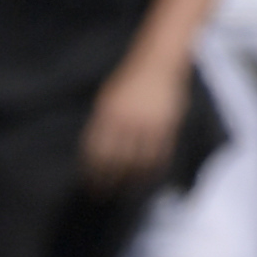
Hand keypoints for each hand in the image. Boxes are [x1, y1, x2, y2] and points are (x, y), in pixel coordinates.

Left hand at [80, 52, 188, 192]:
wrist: (159, 62)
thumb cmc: (130, 80)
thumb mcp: (107, 97)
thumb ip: (101, 122)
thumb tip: (93, 151)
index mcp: (108, 113)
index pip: (96, 150)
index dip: (92, 169)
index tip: (89, 183)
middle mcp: (127, 120)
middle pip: (115, 160)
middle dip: (107, 180)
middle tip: (103, 194)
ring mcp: (148, 124)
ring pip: (138, 161)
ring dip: (130, 179)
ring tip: (125, 190)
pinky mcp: (167, 126)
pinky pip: (159, 154)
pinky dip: (152, 169)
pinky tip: (147, 177)